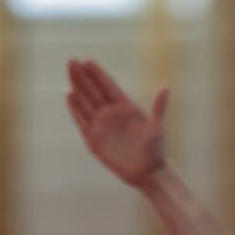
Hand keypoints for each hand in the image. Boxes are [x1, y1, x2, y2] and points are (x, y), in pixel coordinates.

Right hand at [66, 59, 168, 188]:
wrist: (146, 174)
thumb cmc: (156, 151)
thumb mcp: (157, 128)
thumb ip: (159, 108)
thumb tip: (165, 88)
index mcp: (127, 108)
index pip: (109, 87)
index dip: (98, 74)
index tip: (88, 61)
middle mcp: (112, 114)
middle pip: (94, 91)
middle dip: (83, 76)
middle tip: (72, 61)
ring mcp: (102, 125)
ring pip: (86, 103)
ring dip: (77, 88)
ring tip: (69, 72)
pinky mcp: (94, 139)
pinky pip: (82, 121)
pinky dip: (75, 109)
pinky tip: (69, 96)